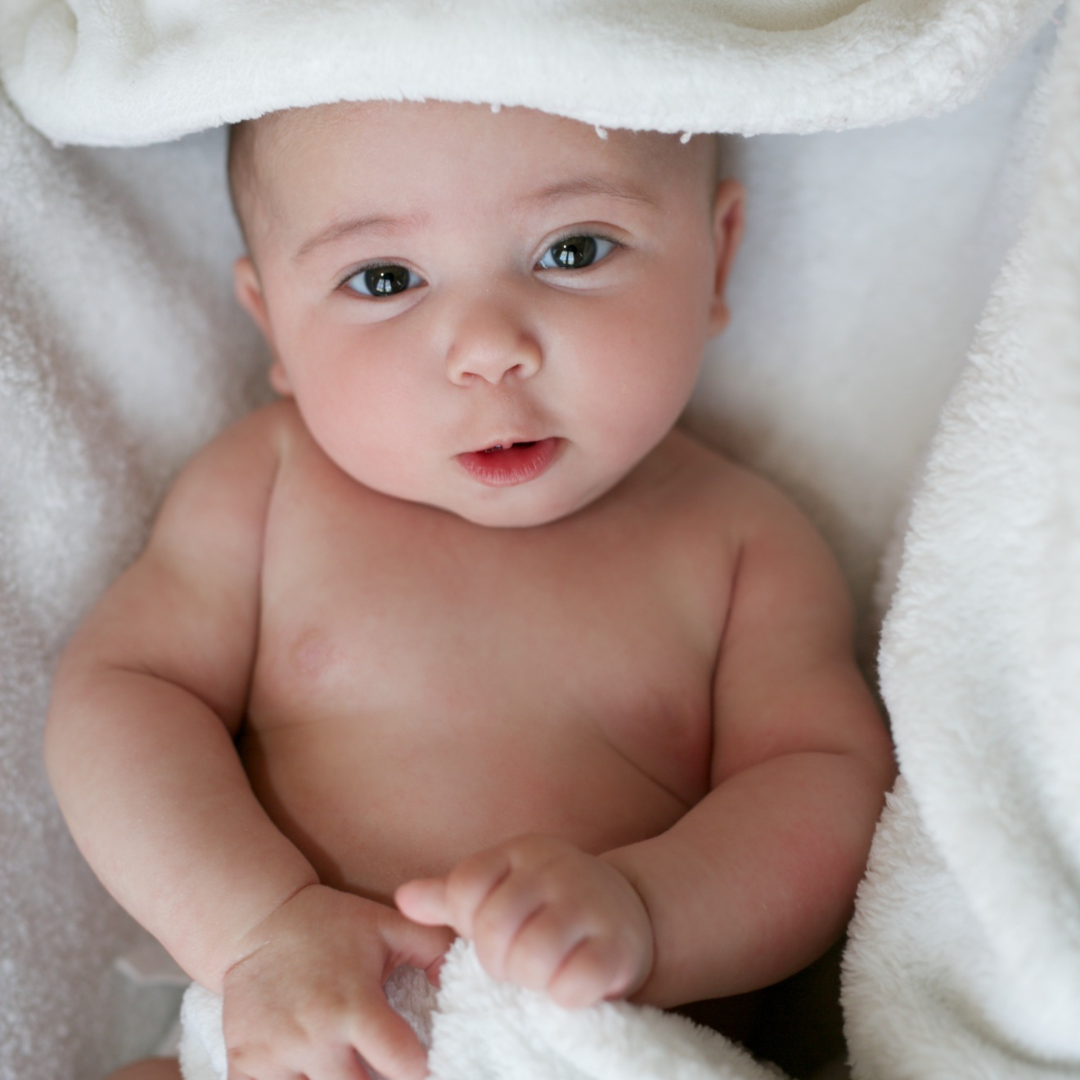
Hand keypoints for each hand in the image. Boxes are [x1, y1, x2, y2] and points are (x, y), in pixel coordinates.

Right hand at [222, 883, 451, 1079]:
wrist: (259, 919)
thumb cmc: (332, 925)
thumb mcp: (389, 926)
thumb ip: (435, 949)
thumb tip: (470, 976)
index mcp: (355, 1005)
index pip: (403, 1068)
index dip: (422, 1074)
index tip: (426, 1068)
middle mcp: (316, 1037)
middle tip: (388, 1072)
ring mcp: (276, 1056)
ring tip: (357, 1073)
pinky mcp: (245, 1064)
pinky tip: (314, 1079)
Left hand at [395, 835, 653, 1008]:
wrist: (631, 910)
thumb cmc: (549, 904)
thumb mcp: (503, 888)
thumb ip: (452, 896)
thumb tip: (402, 899)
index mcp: (520, 852)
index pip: (465, 886)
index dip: (468, 921)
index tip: (489, 933)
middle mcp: (555, 869)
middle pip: (493, 926)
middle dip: (496, 959)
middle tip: (515, 964)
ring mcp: (590, 905)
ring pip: (531, 957)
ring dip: (529, 980)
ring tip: (541, 975)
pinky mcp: (618, 947)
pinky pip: (573, 983)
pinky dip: (564, 996)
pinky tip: (571, 988)